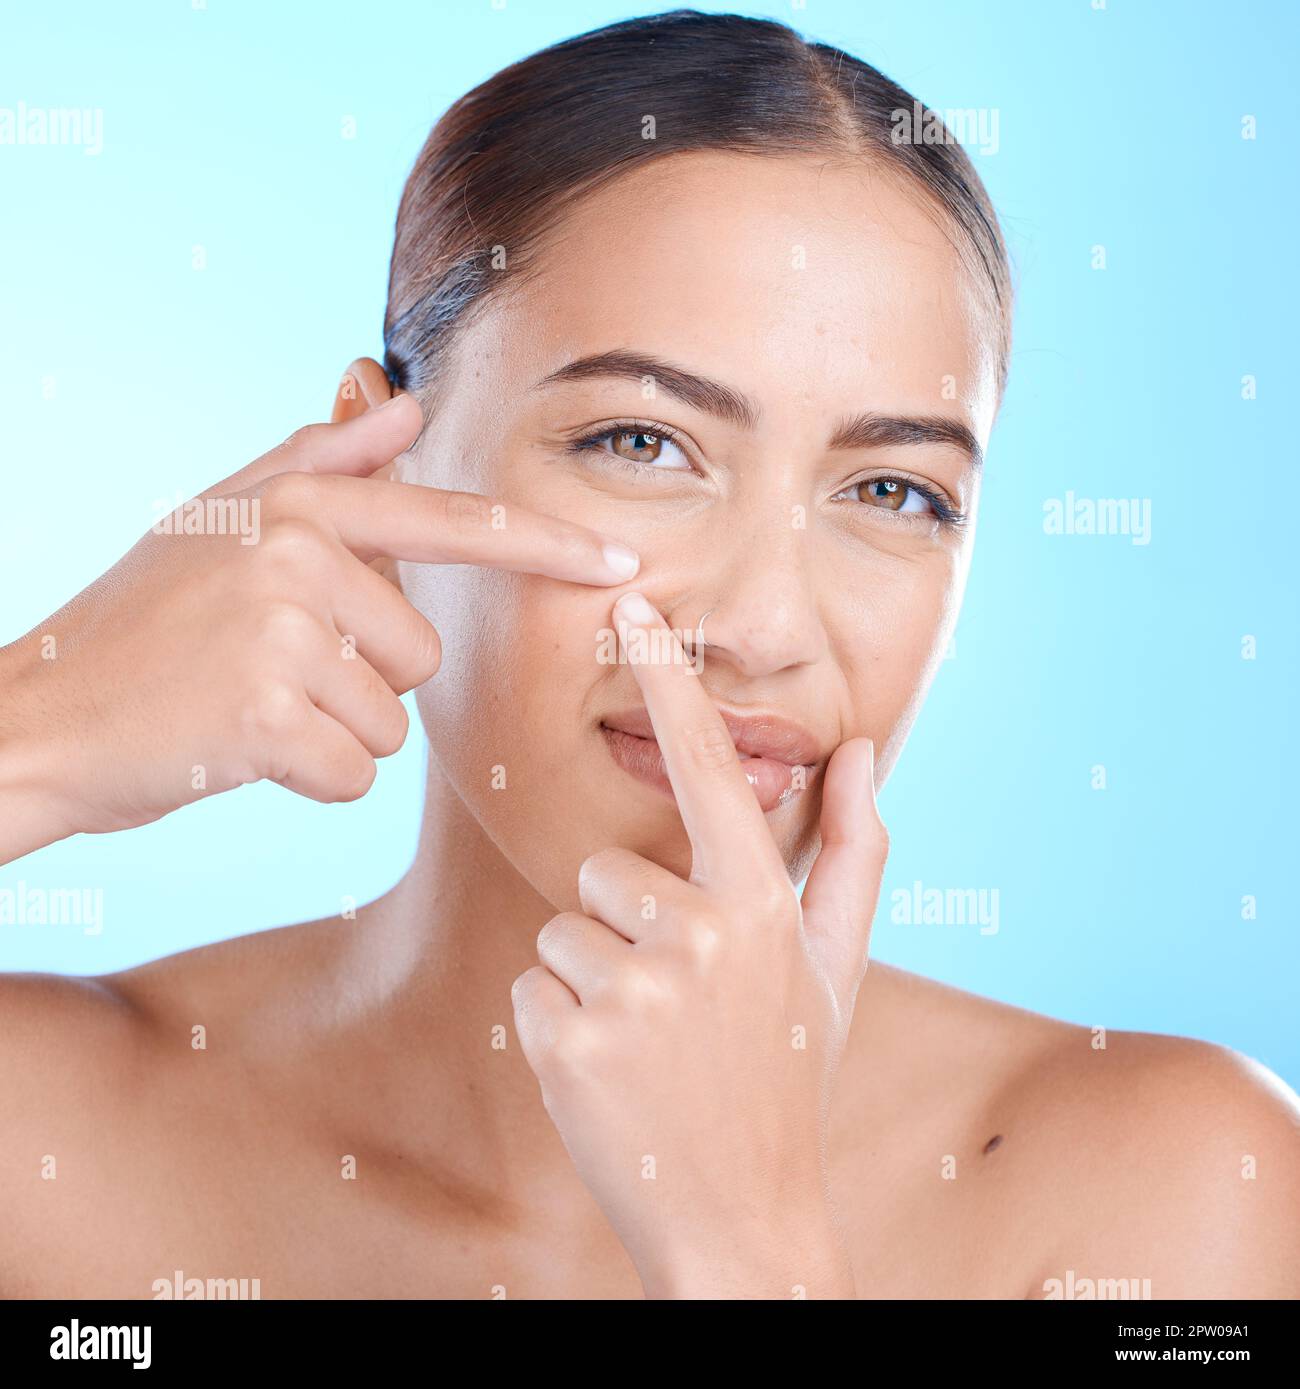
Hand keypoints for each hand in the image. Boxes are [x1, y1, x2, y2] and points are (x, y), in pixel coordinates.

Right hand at [0, 391, 640, 863]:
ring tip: (247, 706)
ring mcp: (284, 635)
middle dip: (361, 679)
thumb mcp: (216, 519)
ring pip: (393, 720)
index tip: (622, 559)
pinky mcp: (268, 718)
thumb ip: (316, 460)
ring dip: (333, 731)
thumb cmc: (139, 623)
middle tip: (266, 670)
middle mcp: (300, 556)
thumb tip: (402, 403)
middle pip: (424, 654)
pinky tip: (239, 749)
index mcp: (301, 506)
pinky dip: (307, 777)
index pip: (453, 524)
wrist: (40, 716)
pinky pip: (356, 771)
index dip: (547, 545)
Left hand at [512, 590, 887, 1298]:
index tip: (633, 607)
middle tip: (675, 1007)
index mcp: (761, 904)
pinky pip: (530, 985)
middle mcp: (701, 934)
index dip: (669, 683)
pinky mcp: (567, 1039)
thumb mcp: (832, 969)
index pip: (710, 767)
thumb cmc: (785, 1075)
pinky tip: (610, 1074)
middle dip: (625, 930)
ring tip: (647, 1043)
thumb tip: (861, 751)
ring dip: (592, 979)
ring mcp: (632, 990)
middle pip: (603, 872)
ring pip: (562, 928)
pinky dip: (557, 1025)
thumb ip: (851, 852)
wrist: (741, 1215)